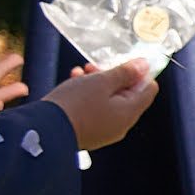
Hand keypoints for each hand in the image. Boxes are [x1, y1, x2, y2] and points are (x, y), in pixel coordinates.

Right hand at [47, 61, 161, 149]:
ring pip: (108, 100)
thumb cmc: (75, 104)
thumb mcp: (102, 81)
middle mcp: (121, 125)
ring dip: (97, 83)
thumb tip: (144, 65)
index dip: (139, 72)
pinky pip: (95, 110)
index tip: (124, 62)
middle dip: (112, 76)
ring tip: (80, 73)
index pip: (149, 89)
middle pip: (127, 94)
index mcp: (129, 113)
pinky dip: (87, 96)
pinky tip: (73, 84)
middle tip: (95, 66)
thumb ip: (125, 73)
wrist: (45, 131)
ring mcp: (104, 131)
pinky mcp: (89, 133)